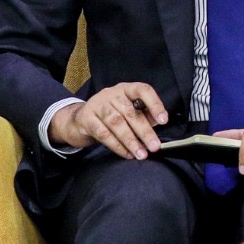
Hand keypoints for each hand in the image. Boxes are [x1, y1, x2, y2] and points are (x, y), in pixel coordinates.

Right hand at [51, 82, 170, 158]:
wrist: (79, 120)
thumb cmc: (110, 115)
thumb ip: (144, 115)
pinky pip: (103, 134)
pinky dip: (117, 146)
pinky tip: (127, 154)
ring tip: (141, 154)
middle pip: (130, 112)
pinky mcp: (86, 118)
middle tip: (155, 147)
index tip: (164, 121)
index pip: (142, 90)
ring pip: (117, 123)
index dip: (154, 104)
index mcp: (126, 89)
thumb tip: (159, 124)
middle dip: (145, 131)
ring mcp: (97, 104)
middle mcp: (111, 93)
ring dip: (131, 141)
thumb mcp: (127, 111)